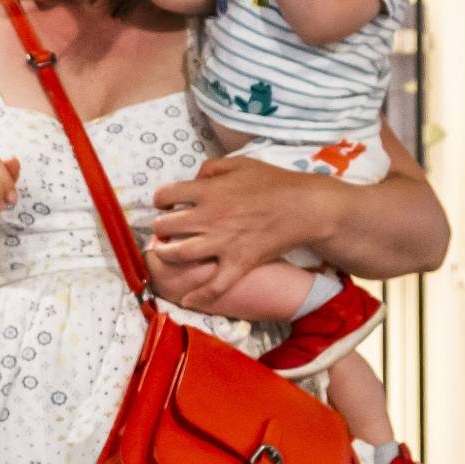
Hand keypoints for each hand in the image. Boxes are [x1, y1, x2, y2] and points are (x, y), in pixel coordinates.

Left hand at [150, 156, 345, 309]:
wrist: (305, 207)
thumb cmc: (274, 182)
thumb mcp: (240, 163)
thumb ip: (211, 168)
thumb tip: (193, 179)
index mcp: (209, 191)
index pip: (166, 195)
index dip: (161, 200)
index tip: (165, 204)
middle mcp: (210, 217)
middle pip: (166, 225)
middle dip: (159, 227)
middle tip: (163, 230)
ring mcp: (223, 242)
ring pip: (180, 253)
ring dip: (166, 254)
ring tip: (165, 252)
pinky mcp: (239, 263)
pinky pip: (215, 285)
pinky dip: (199, 295)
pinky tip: (186, 299)